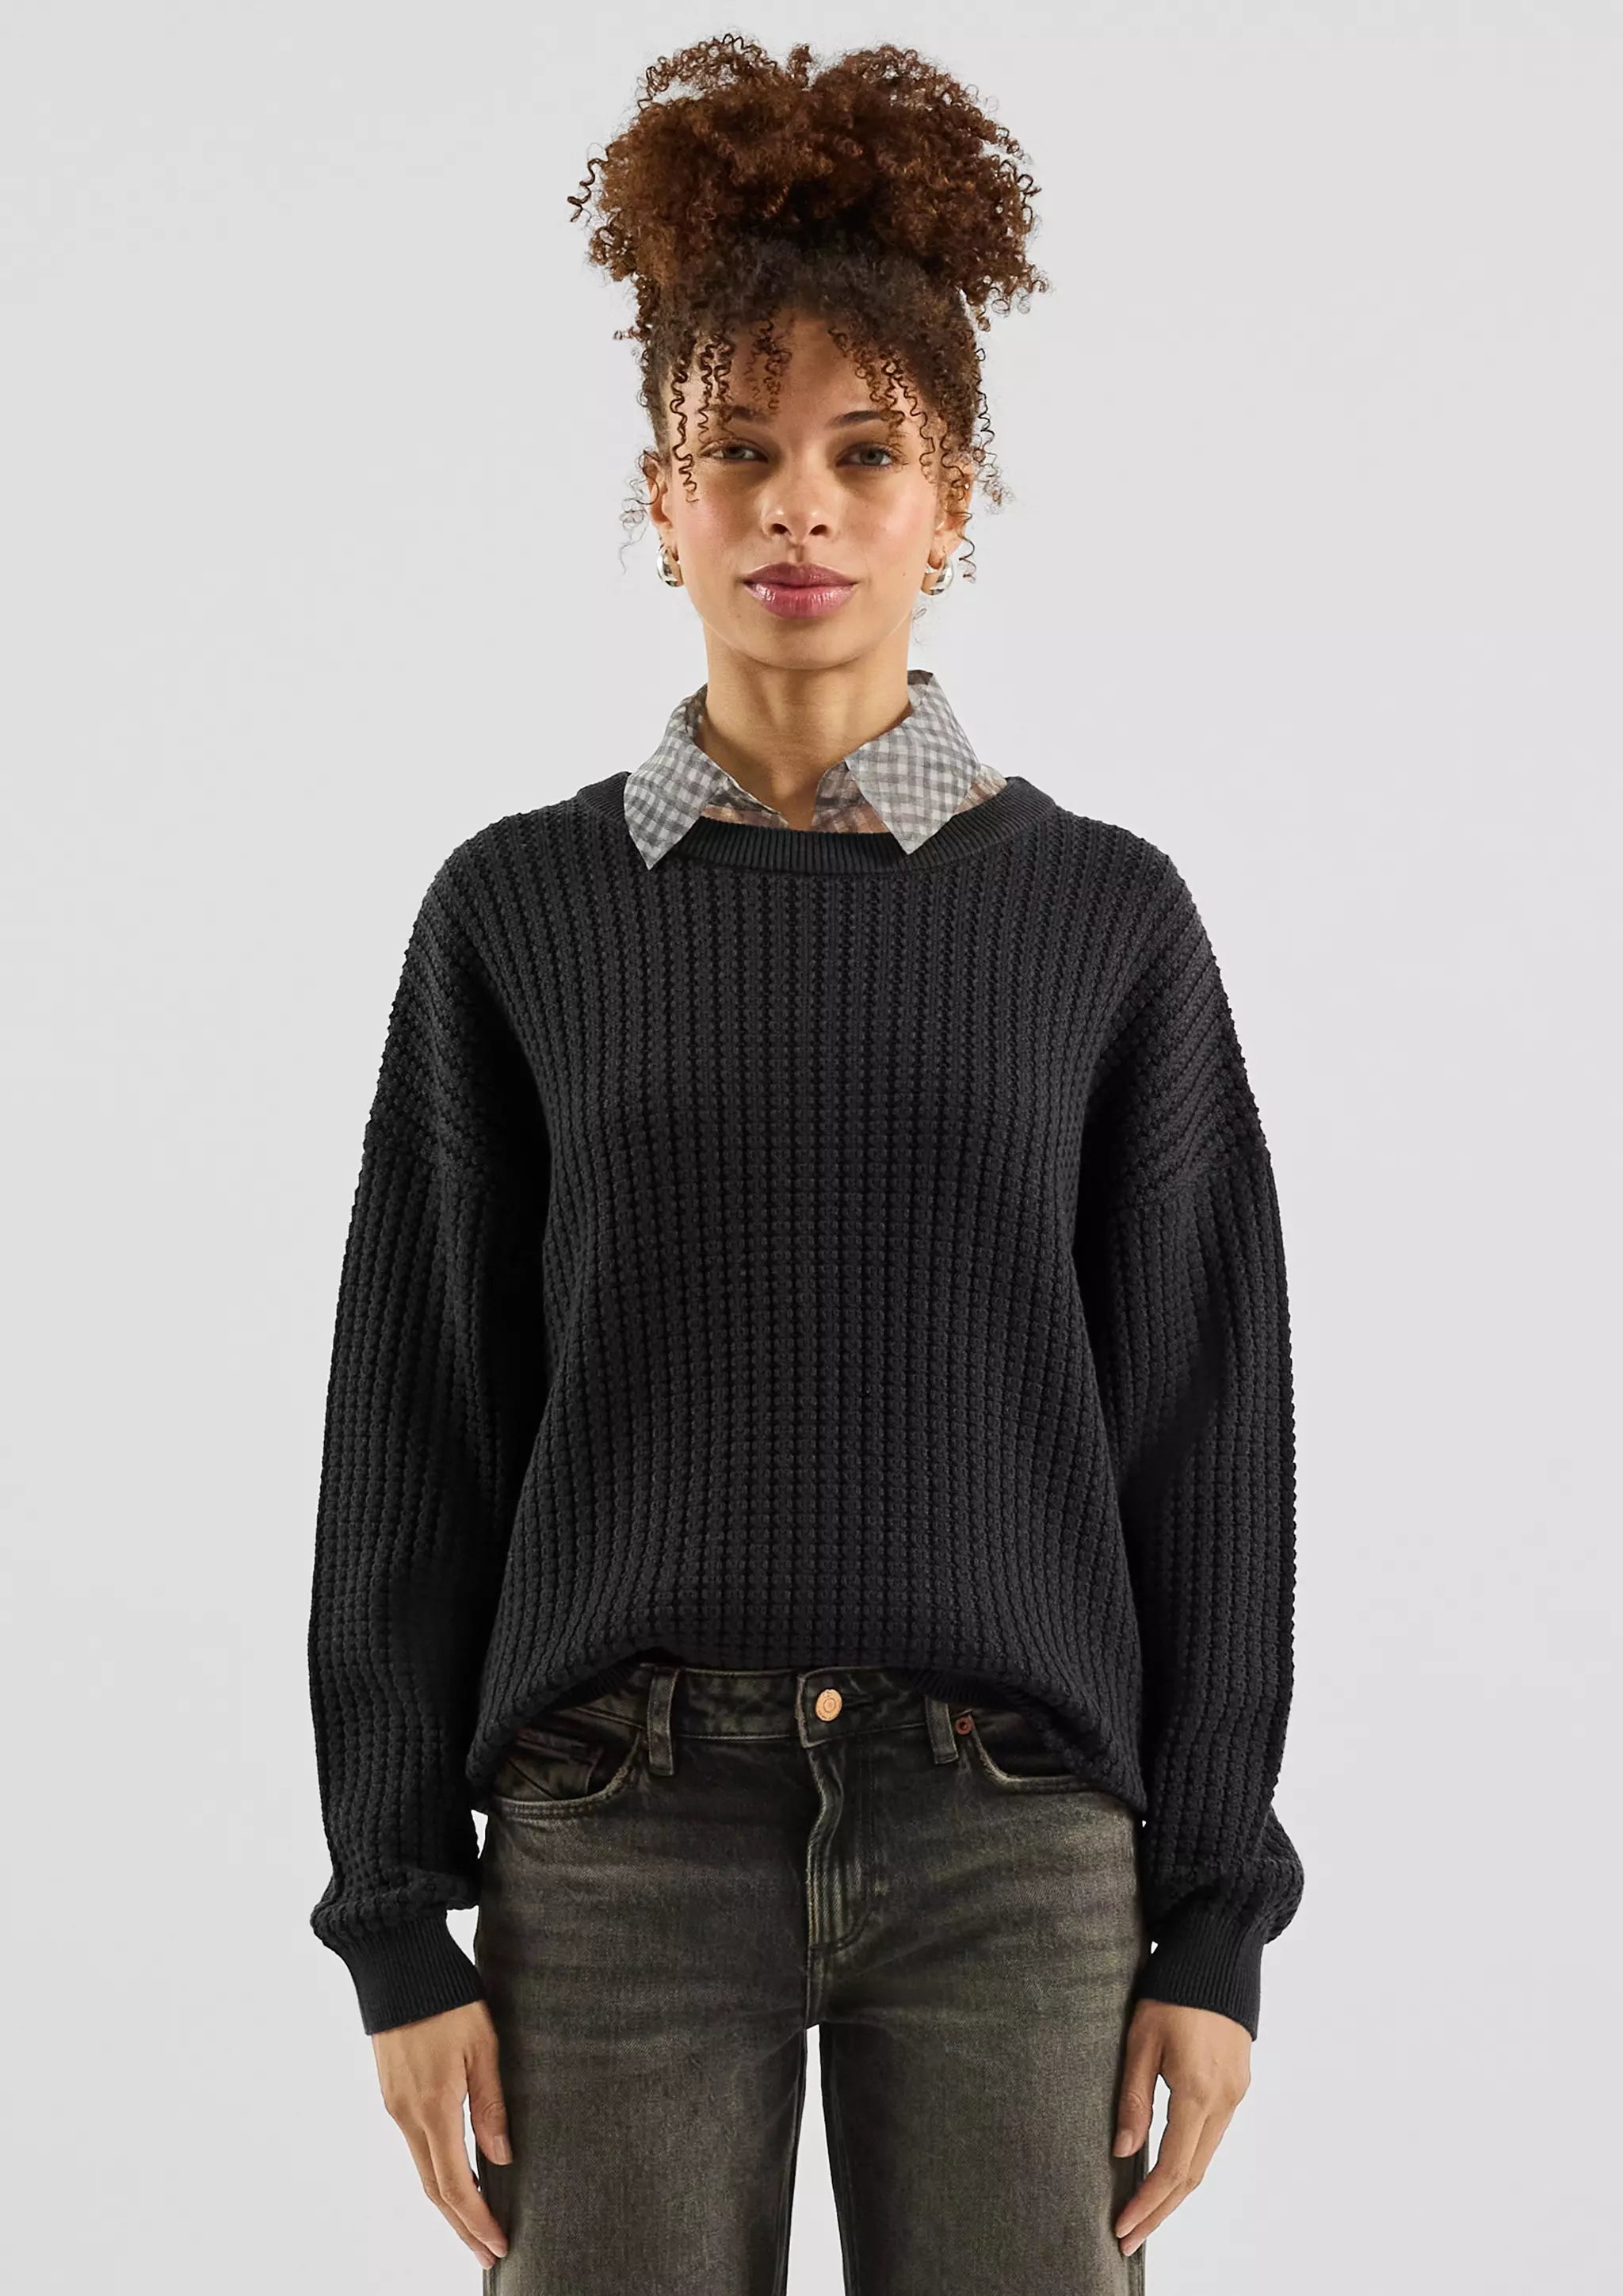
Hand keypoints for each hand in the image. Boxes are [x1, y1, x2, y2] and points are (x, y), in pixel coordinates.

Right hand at [372, 1999, 512, 2266]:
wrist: (398, 1963)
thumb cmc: (448, 1997)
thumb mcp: (482, 2045)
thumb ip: (491, 2104)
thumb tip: (501, 2159)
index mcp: (432, 2107)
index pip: (453, 2185)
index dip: (477, 2221)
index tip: (499, 2245)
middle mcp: (407, 2115)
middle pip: (434, 2190)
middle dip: (462, 2227)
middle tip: (489, 2254)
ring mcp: (395, 2105)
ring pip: (422, 2170)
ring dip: (449, 2204)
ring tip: (476, 2226)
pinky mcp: (392, 2092)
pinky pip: (415, 2146)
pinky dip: (436, 2174)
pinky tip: (454, 2178)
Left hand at [1111, 1999, 1250, 2256]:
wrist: (1218, 1952)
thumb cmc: (1172, 1989)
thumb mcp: (1141, 2039)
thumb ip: (1133, 2098)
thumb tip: (1122, 2151)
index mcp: (1197, 2091)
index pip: (1171, 2168)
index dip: (1146, 2204)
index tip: (1122, 2228)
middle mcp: (1224, 2101)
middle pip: (1191, 2175)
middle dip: (1160, 2211)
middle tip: (1128, 2239)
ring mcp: (1236, 2094)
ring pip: (1205, 2159)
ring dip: (1175, 2192)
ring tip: (1143, 2215)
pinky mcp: (1238, 2084)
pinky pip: (1213, 2137)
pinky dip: (1189, 2163)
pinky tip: (1168, 2172)